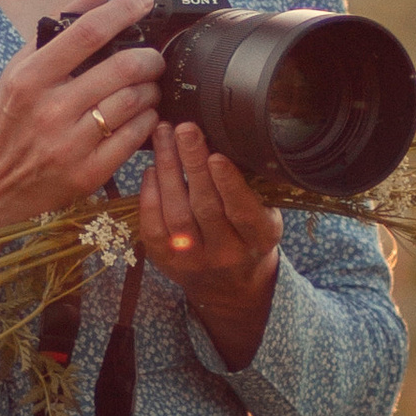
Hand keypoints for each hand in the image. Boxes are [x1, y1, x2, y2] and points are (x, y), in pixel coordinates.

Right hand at [0, 0, 163, 245]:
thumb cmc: (1, 126)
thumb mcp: (16, 73)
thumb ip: (57, 29)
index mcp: (29, 78)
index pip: (86, 33)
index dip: (122, 10)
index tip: (142, 0)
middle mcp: (49, 110)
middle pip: (122, 68)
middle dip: (149, 57)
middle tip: (153, 58)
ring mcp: (70, 145)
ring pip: (134, 102)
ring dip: (151, 89)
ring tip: (147, 87)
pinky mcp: (86, 174)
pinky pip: (134, 138)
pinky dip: (147, 121)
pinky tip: (141, 116)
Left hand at [134, 119, 282, 363]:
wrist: (232, 286)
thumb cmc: (250, 235)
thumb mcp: (266, 215)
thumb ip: (252, 187)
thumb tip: (226, 137)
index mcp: (260, 239)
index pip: (243, 211)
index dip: (229, 184)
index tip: (216, 155)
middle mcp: (227, 253)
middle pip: (205, 207)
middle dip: (192, 164)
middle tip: (183, 129)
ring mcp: (194, 260)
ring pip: (176, 214)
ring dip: (168, 170)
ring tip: (163, 136)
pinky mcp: (167, 262)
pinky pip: (153, 228)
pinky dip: (149, 196)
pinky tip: (152, 169)